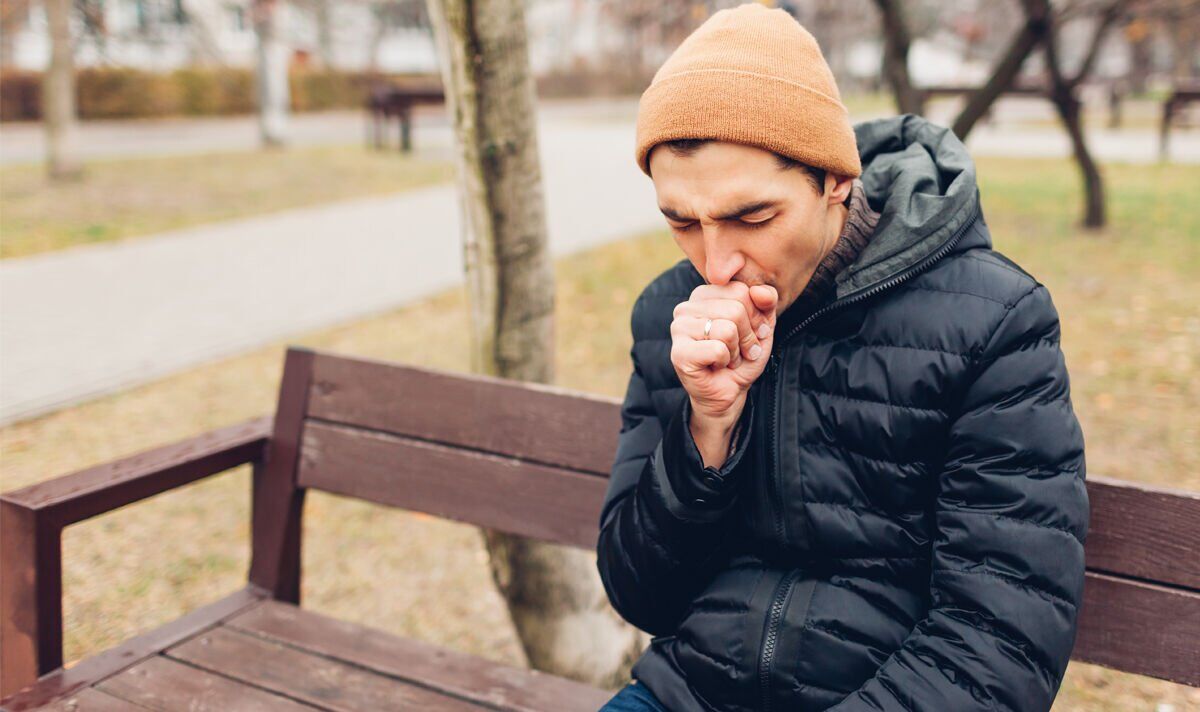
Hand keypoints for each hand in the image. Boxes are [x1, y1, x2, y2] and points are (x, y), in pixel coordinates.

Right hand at [669, 282, 778, 456]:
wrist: (729, 392)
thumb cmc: (742, 357)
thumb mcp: (762, 325)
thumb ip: (766, 302)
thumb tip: (759, 290)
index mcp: (703, 295)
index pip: (740, 291)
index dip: (755, 316)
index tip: (750, 333)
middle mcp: (685, 307)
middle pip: (735, 308)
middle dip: (747, 336)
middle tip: (739, 350)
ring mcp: (678, 329)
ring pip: (727, 329)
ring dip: (736, 351)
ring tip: (727, 358)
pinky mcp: (679, 353)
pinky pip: (718, 349)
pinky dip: (725, 362)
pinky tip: (717, 366)